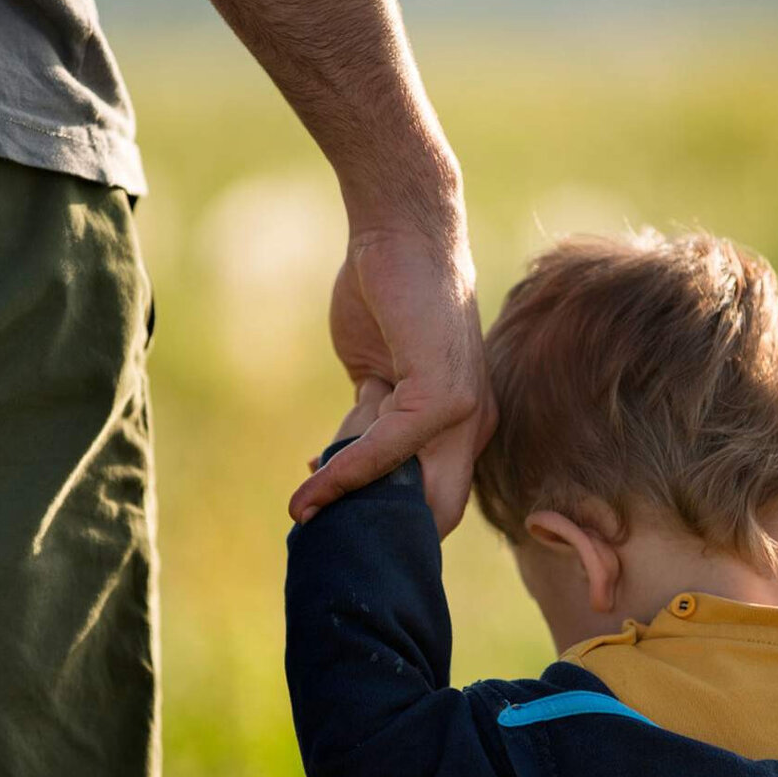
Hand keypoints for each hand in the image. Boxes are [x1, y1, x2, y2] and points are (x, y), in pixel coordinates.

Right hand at [288, 222, 496, 537]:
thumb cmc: (388, 298)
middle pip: (438, 513)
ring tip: (304, 520)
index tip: (342, 529)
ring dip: (351, 509)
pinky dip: (343, 474)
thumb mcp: (378, 375)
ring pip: (408, 490)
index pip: (438, 499)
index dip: (393, 523)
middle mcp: (473, 424)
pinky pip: (384, 450)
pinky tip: (309, 488)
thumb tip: (341, 468)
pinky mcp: (442, 394)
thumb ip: (371, 423)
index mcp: (464, 423)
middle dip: (383, 534)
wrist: (400, 234)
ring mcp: (464, 412)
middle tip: (327, 542)